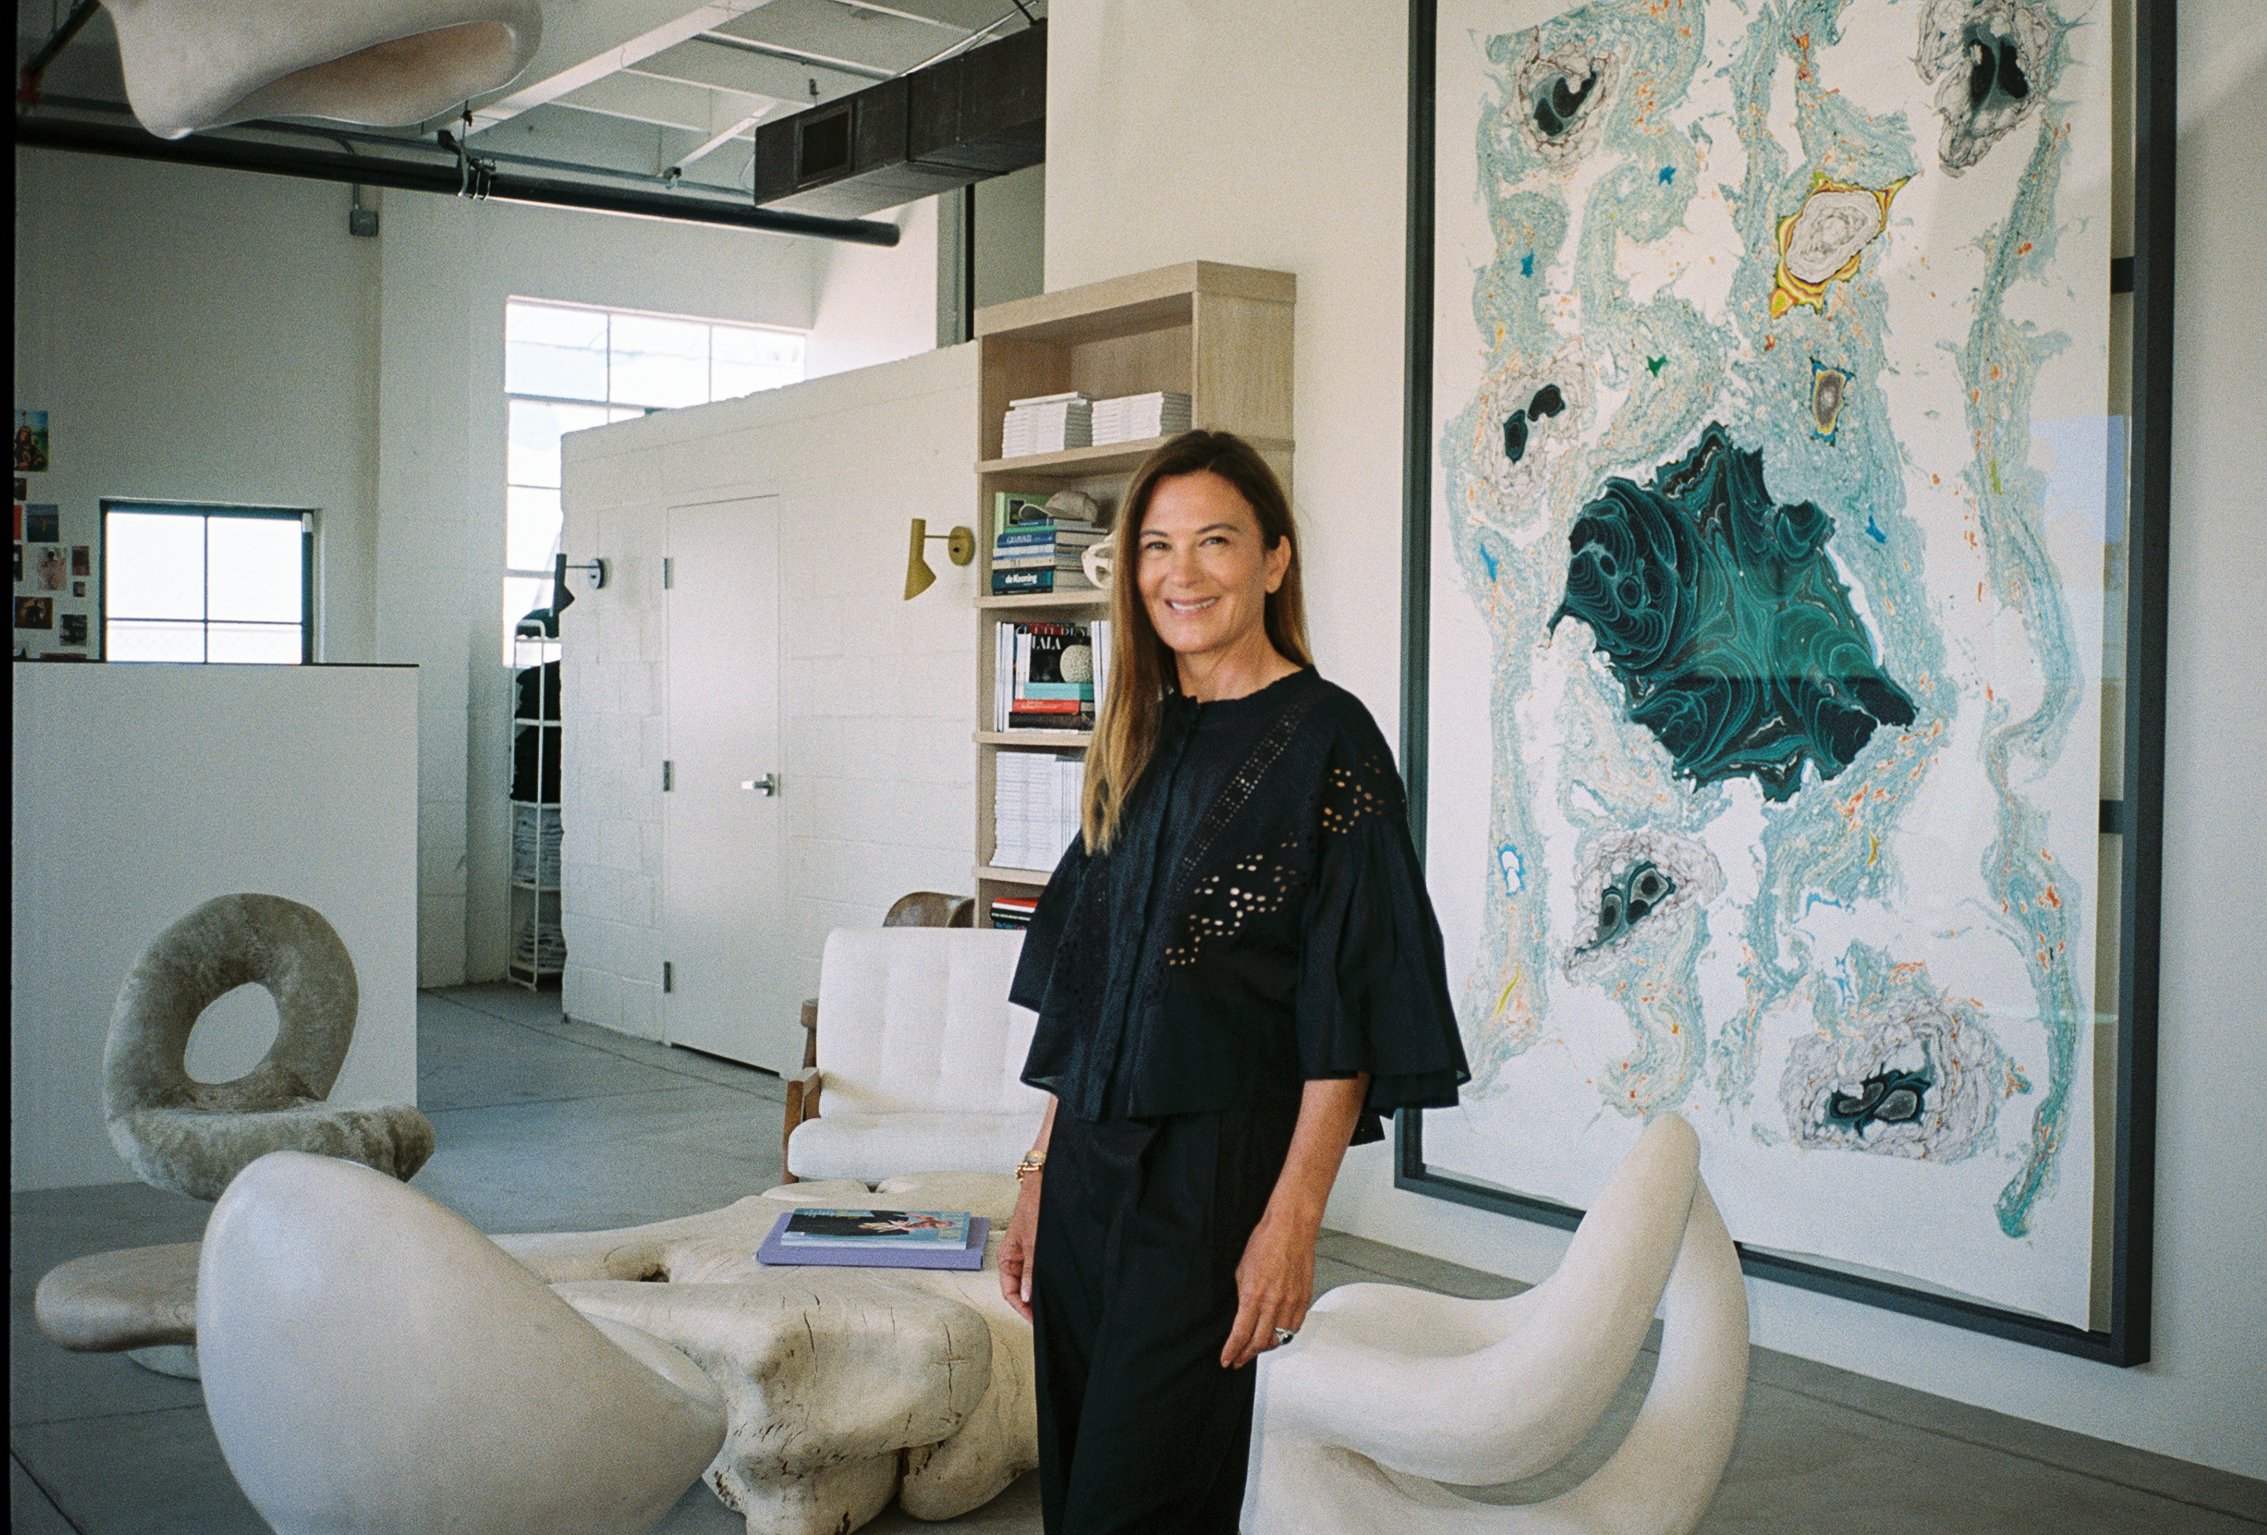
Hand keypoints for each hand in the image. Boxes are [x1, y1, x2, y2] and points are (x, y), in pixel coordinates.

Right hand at [998, 1172, 1041, 1321]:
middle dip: (1031, 1305)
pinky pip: (1040, 1271)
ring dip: (1040, 1293)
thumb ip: (1029, 1270)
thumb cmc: (1034, 1205)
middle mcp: (1015, 1258)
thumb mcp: (1033, 1241)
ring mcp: (1028, 1254)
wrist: (1045, 1183)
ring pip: (1031, 1282)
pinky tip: (1058, 1288)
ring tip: (1054, 1306)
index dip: (1021, 1309)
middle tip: (1047, 1318)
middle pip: (1019, 1290)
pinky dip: (1046, 1281)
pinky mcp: (1039, 1249)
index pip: (1008, 1292)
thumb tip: (1025, 1296)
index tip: (1035, 1320)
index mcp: (1006, 1257)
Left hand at [1221, 1211, 1315, 1368]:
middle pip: (1260, 1343)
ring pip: (1279, 1338)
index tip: (1226, 1360)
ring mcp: (1291, 1303)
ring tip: (1256, 1347)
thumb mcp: (1242, 1271)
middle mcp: (1274, 1303)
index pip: (1241, 1335)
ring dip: (1266, 1346)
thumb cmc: (1265, 1243)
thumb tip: (1242, 1315)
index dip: (1232, 1351)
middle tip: (1238, 1360)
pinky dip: (1284, 1333)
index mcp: (1254, 1296)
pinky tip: (1277, 1332)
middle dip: (1246, 1355)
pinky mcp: (1304, 1300)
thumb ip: (1243, 1296)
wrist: (1290, 1229)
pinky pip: (1294, 1327)